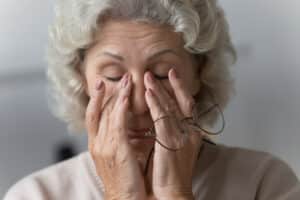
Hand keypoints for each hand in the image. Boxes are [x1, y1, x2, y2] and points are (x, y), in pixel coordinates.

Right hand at [85, 74, 146, 199]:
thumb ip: (116, 140)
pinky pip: (118, 123)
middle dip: (103, 92)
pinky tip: (126, 96)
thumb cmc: (124, 180)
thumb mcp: (116, 158)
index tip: (102, 85)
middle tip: (111, 77)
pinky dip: (120, 108)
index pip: (93, 116)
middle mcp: (97, 143)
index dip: (96, 99)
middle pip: (97, 111)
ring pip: (107, 113)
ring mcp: (105, 145)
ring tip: (125, 80)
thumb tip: (122, 126)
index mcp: (96, 145)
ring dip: (116, 94)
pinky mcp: (117, 149)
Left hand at [144, 69, 202, 199]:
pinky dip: (155, 104)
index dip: (181, 89)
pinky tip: (148, 94)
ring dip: (159, 91)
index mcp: (192, 134)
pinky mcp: (170, 142)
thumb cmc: (173, 174)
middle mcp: (190, 132)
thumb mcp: (177, 149)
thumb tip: (164, 120)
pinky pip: (162, 118)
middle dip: (170, 85)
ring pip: (171, 107)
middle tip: (160, 71)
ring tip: (148, 78)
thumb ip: (174, 133)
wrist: (174, 193)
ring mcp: (181, 136)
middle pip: (181, 102)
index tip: (173, 76)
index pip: (188, 106)